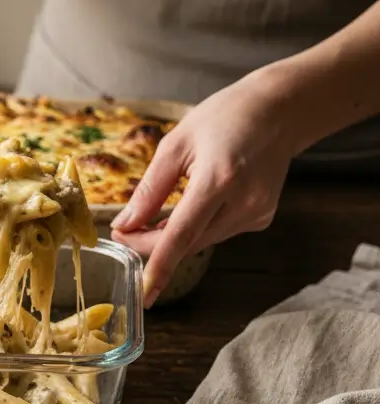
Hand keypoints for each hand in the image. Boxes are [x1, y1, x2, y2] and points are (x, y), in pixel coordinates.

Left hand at [110, 70, 299, 307]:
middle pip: (188, 243)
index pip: (182, 234)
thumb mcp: (175, 144)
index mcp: (219, 179)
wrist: (279, 111)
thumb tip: (126, 223)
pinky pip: (218, 232)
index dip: (159, 265)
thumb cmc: (223, 118)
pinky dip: (197, 228)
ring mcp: (257, 212)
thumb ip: (149, 189)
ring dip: (172, 238)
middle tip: (123, 233)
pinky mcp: (261, 217)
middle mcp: (243, 202)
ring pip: (202, 241)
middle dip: (152, 245)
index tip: (143, 292)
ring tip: (150, 219)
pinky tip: (192, 207)